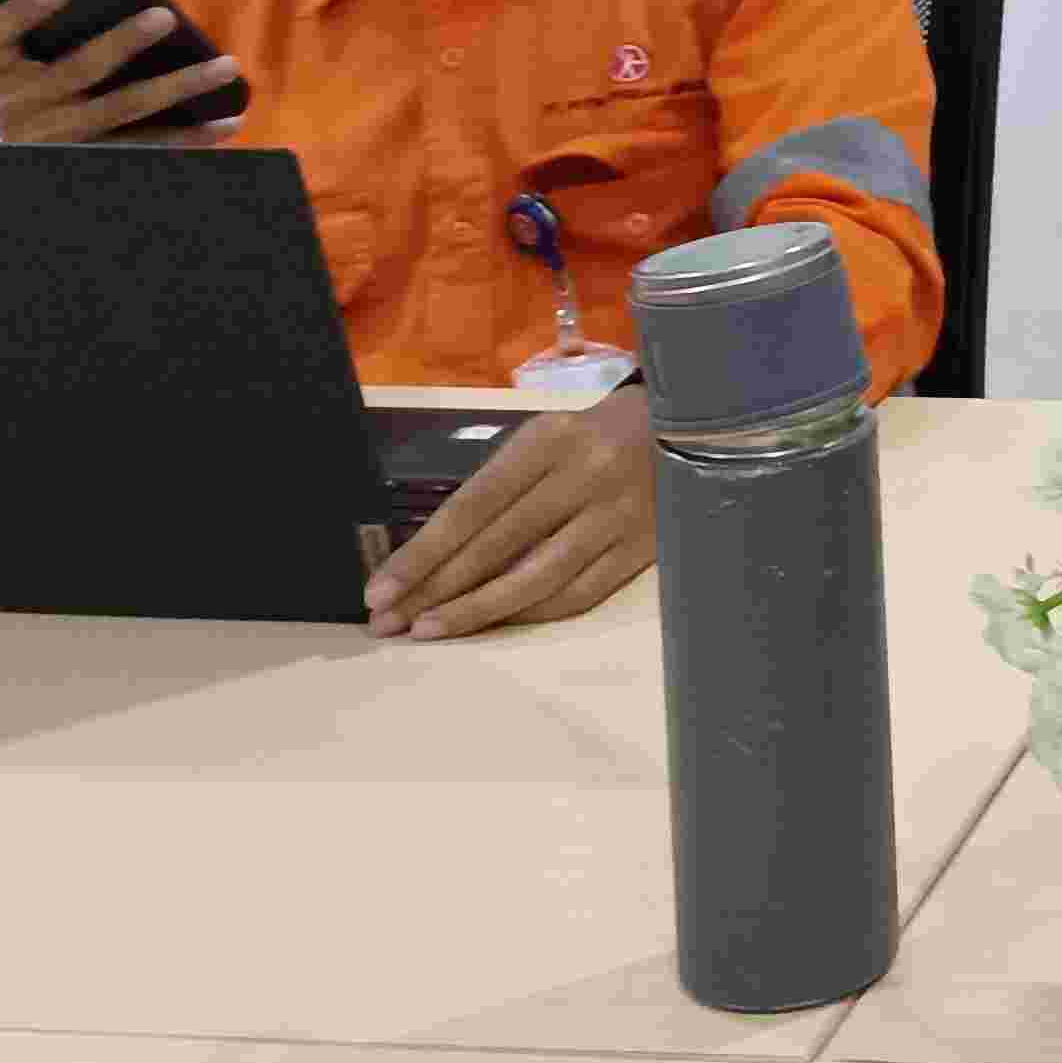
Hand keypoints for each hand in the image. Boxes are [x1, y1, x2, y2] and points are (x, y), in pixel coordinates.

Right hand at [0, 0, 244, 146]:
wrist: (28, 154)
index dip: (26, 11)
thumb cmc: (36, 82)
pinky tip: (223, 123)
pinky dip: (188, 136)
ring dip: (180, 87)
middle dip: (124, 41)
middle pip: (79, 69)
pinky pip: (144, 147)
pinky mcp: (89, 161)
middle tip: (165, 16)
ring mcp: (55, 138)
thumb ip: (47, 23)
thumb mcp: (22, 55)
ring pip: (123, 108)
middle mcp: (19, 105)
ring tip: (225, 67)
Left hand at [364, 383, 656, 638]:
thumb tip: (434, 555)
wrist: (681, 430)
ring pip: (534, 579)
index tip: (380, 589)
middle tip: (388, 624)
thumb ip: (498, 488)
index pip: (472, 506)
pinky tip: (491, 626)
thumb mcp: (542, 440)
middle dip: (434, 589)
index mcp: (547, 441)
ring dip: (475, 612)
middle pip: (496, 546)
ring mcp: (614, 518)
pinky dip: (528, 615)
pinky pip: (575, 594)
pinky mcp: (638, 551)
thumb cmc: (590, 437)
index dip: (423, 553)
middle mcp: (581, 477)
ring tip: (427, 632)